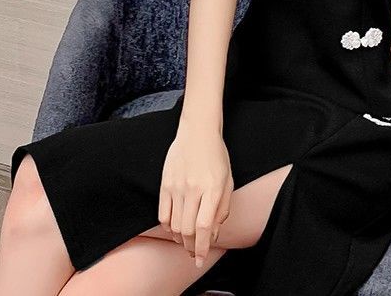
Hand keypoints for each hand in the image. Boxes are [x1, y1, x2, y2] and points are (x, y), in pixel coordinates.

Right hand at [158, 124, 233, 267]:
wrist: (198, 132)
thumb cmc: (216, 156)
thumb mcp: (228, 180)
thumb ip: (222, 208)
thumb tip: (212, 234)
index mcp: (212, 188)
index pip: (203, 226)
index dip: (201, 246)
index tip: (200, 258)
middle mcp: (193, 188)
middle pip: (187, 230)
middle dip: (190, 246)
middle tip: (193, 252)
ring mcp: (177, 186)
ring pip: (174, 225)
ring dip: (180, 238)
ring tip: (185, 242)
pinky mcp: (165, 184)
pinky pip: (162, 214)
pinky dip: (168, 227)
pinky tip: (175, 229)